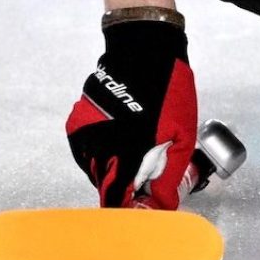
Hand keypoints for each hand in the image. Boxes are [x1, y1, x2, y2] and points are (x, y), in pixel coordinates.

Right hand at [66, 19, 198, 209]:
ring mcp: (85, 132)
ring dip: (112, 172)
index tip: (141, 209)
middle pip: (104, 186)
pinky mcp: (78, 120)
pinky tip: (117, 147)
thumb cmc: (168, 90)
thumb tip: (162, 203)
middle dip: (123, 190)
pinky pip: (84, 151)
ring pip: (94, 169)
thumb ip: (170, 175)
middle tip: (144, 184)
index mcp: (126, 151)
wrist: (144, 49)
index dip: (128, 209)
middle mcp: (99, 144)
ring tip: (134, 158)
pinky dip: (99, 155)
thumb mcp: (181, 135)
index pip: (116, 197)